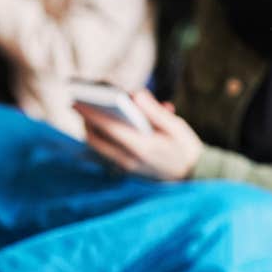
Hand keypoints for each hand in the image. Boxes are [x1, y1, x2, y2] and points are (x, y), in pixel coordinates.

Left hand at [78, 90, 203, 179]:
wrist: (196, 177)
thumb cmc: (186, 148)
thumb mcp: (177, 127)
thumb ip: (155, 111)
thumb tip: (135, 94)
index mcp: (144, 147)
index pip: (110, 128)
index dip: (90, 114)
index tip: (75, 101)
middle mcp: (131, 160)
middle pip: (97, 139)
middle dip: (85, 120)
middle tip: (78, 103)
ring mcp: (127, 167)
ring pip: (99, 146)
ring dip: (92, 129)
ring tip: (88, 110)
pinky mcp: (127, 169)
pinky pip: (107, 151)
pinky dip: (104, 136)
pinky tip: (108, 122)